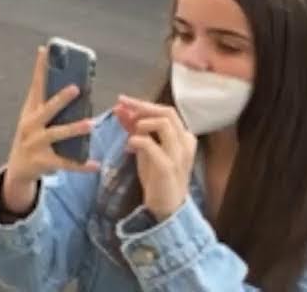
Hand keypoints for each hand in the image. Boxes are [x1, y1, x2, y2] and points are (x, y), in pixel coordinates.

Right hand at [0, 47, 98, 214]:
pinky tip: (95, 164)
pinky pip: (65, 163)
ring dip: (73, 129)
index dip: (40, 68)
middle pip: (46, 109)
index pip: (36, 86)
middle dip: (60, 99)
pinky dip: (81, 164)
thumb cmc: (32, 137)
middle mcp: (30, 125)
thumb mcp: (33, 118)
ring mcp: (36, 144)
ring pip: (56, 134)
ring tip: (90, 124)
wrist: (18, 168)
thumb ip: (47, 102)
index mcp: (30, 111)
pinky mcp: (44, 161)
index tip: (45, 50)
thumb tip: (72, 81)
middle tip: (76, 88)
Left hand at [115, 96, 195, 220]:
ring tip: (130, 133)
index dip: (143, 104)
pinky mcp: (168, 167)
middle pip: (167, 113)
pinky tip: (128, 146)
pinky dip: (137, 140)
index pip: (166, 111)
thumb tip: (122, 109)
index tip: (123, 100)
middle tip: (122, 106)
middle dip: (142, 106)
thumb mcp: (145, 148)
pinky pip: (152, 145)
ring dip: (142, 123)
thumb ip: (135, 129)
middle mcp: (185, 143)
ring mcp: (179, 155)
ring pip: (164, 124)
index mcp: (182, 137)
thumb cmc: (157, 176)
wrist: (166, 206)